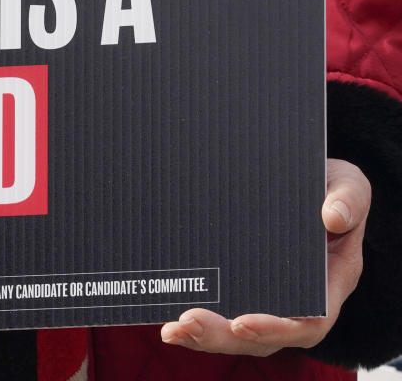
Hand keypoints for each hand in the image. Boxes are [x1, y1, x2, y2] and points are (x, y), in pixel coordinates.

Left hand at [160, 158, 369, 355]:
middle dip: (224, 336)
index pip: (309, 320)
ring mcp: (268, 299)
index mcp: (330, 281)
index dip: (275, 328)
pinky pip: (221, 314)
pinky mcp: (242, 289)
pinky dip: (196, 324)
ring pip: (238, 335)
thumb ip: (349, 198)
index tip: (242, 323)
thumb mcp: (347, 184)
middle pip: (264, 337)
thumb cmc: (329, 187)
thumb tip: (334, 216)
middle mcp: (299, 301)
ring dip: (204, 336)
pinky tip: (168, 322)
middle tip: (188, 323)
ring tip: (172, 330)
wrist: (304, 180)